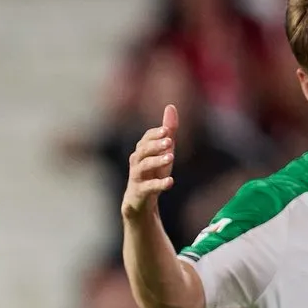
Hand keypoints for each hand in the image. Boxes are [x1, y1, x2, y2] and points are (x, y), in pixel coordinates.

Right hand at [121, 104, 176, 220]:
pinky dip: (159, 184)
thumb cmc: (152, 173)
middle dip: (155, 146)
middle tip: (170, 142)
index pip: (145, 139)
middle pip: (142, 151)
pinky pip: (148, 187)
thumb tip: (170, 106)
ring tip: (171, 157)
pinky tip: (170, 181)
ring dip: (156, 161)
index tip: (167, 131)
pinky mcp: (139, 192)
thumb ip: (168, 130)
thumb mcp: (163, 151)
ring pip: (143, 167)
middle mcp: (136, 162)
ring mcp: (136, 178)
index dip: (155, 134)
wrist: (140, 201)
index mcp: (142, 151)